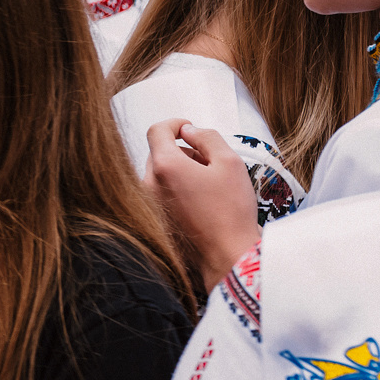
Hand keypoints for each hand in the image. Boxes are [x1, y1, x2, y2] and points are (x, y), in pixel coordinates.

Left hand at [145, 120, 261, 287]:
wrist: (226, 255)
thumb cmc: (231, 211)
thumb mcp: (229, 162)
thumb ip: (207, 137)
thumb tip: (189, 130)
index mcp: (165, 166)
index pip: (156, 130)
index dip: (174, 124)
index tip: (189, 129)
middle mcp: (148, 184)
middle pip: (158, 153)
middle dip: (182, 151)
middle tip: (209, 162)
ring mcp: (148, 204)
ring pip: (159, 173)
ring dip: (180, 170)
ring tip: (208, 185)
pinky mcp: (153, 219)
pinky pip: (159, 193)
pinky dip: (176, 188)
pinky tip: (199, 201)